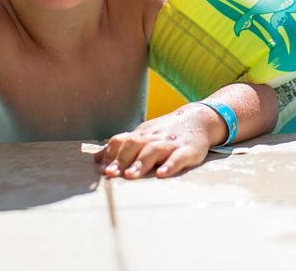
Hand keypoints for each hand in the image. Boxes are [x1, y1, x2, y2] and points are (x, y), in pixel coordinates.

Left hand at [95, 103, 221, 178]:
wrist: (199, 119)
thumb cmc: (165, 132)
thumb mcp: (144, 135)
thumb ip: (122, 146)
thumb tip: (97, 158)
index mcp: (142, 134)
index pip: (123, 140)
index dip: (111, 153)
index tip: (100, 169)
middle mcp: (154, 137)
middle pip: (135, 144)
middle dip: (122, 159)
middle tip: (110, 174)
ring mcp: (171, 143)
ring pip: (154, 150)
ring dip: (141, 163)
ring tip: (130, 176)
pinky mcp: (188, 150)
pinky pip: (179, 157)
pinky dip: (170, 165)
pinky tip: (162, 174)